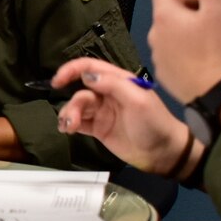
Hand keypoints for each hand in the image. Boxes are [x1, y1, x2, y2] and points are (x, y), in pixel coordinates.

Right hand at [51, 58, 192, 173]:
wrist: (163, 153)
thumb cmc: (155, 123)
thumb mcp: (138, 100)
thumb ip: (113, 85)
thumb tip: (87, 76)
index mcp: (119, 81)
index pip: (91, 68)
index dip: (72, 70)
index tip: (58, 80)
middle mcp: (108, 93)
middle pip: (81, 90)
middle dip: (73, 102)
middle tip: (71, 118)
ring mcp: (102, 111)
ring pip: (78, 106)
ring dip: (70, 114)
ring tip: (69, 127)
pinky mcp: (98, 128)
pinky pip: (79, 122)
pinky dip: (70, 124)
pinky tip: (67, 129)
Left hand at [148, 0, 220, 101]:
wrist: (219, 97)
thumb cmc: (220, 50)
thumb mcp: (218, 7)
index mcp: (164, 15)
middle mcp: (155, 34)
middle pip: (172, 5)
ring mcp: (158, 56)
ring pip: (175, 27)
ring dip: (194, 18)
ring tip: (220, 23)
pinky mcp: (166, 74)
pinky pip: (176, 47)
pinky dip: (190, 39)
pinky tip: (210, 47)